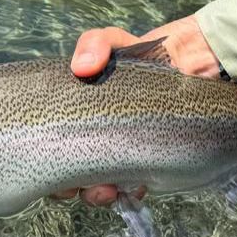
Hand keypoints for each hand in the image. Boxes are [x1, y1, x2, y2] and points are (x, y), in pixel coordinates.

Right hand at [55, 15, 220, 206]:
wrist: (192, 66)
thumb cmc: (146, 56)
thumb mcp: (115, 41)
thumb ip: (96, 43)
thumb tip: (82, 67)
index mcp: (76, 118)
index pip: (49, 146)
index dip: (45, 164)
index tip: (55, 170)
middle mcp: (93, 140)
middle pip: (67, 177)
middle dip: (69, 189)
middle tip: (83, 184)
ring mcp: (119, 156)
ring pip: (96, 189)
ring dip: (97, 195)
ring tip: (110, 191)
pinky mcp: (146, 167)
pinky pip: (130, 191)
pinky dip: (129, 194)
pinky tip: (139, 186)